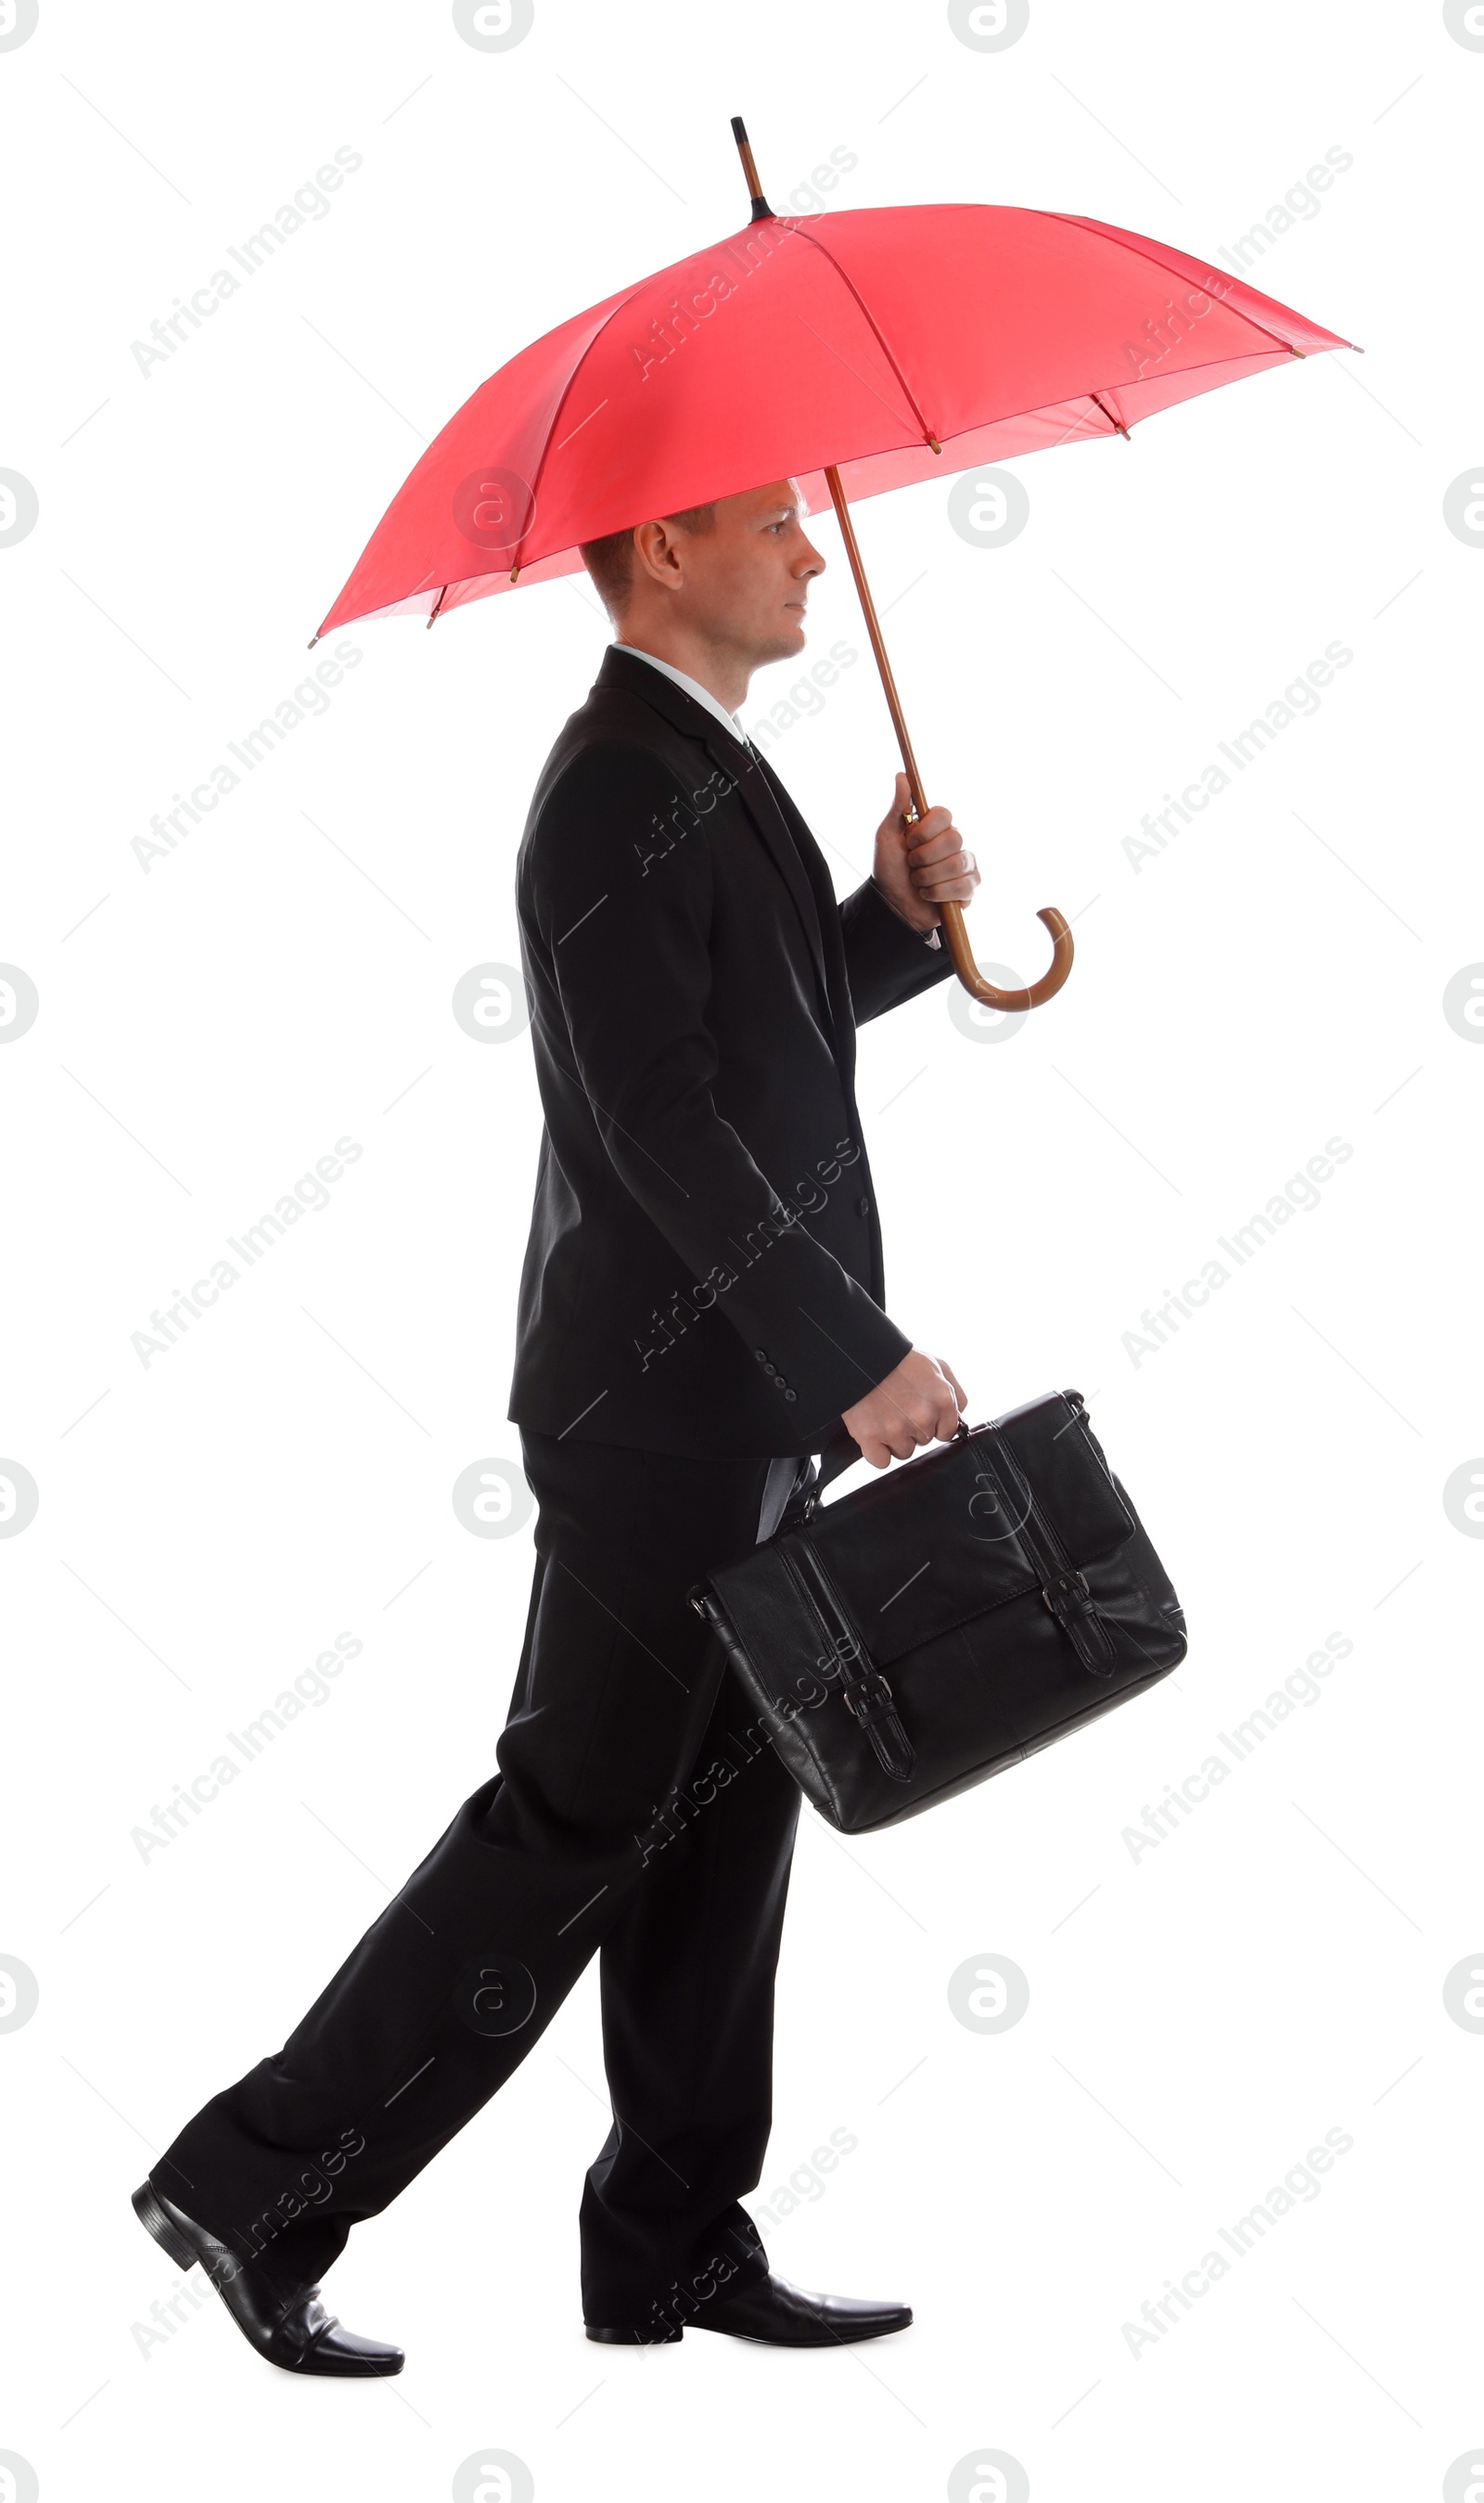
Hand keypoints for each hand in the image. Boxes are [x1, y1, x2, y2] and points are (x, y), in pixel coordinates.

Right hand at [841, 1347, 966, 1471]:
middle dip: (913, 1428)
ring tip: (885, 1415)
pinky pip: (881, 1461)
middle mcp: (922, 1418)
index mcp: (942, 1401)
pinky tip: (874, 1432)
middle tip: (899, 1407)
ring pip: (903, 1452)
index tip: (920, 1412)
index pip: (946, 1432)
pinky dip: (877, 1451)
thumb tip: (960, 1416)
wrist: (861, 1356)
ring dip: (895, 1439)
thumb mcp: (938, 1366)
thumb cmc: (899, 1360)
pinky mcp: (871, 1438)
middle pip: (924, 1441)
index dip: (933, 1423)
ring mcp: (896, 1430)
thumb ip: (956, 1393)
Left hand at [870, 771, 981, 934]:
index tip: (909, 841)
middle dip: (925, 857)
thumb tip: (901, 775)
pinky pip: (963, 886)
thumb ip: (898, 807)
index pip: (945, 814)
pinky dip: (938, 893)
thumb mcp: (887, 835)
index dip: (926, 830)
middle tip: (912, 864)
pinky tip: (928, 895)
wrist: (891, 903)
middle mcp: (954, 842)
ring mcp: (965, 865)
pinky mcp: (969, 888)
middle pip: (954, 839)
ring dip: (929, 877)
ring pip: (958, 864)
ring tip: (918, 882)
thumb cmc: (889, 868)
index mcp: (936, 827)